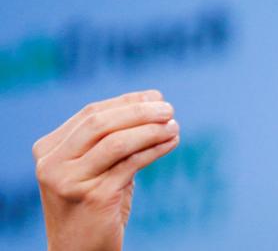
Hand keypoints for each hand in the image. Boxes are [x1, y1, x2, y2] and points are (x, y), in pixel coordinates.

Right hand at [33, 90, 179, 250]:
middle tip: (169, 109)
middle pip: (101, 123)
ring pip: (117, 142)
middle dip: (139, 111)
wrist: (80, 250)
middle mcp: (53, 163)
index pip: (91, 113)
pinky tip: (171, 142)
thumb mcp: (95, 165)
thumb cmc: (94, 201)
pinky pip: (131, 164)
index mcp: (48, 149)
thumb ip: (112, 137)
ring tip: (174, 126)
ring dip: (151, 130)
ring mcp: (70, 181)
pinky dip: (155, 149)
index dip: (127, 101)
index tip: (157, 97)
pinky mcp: (93, 197)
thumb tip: (153, 101)